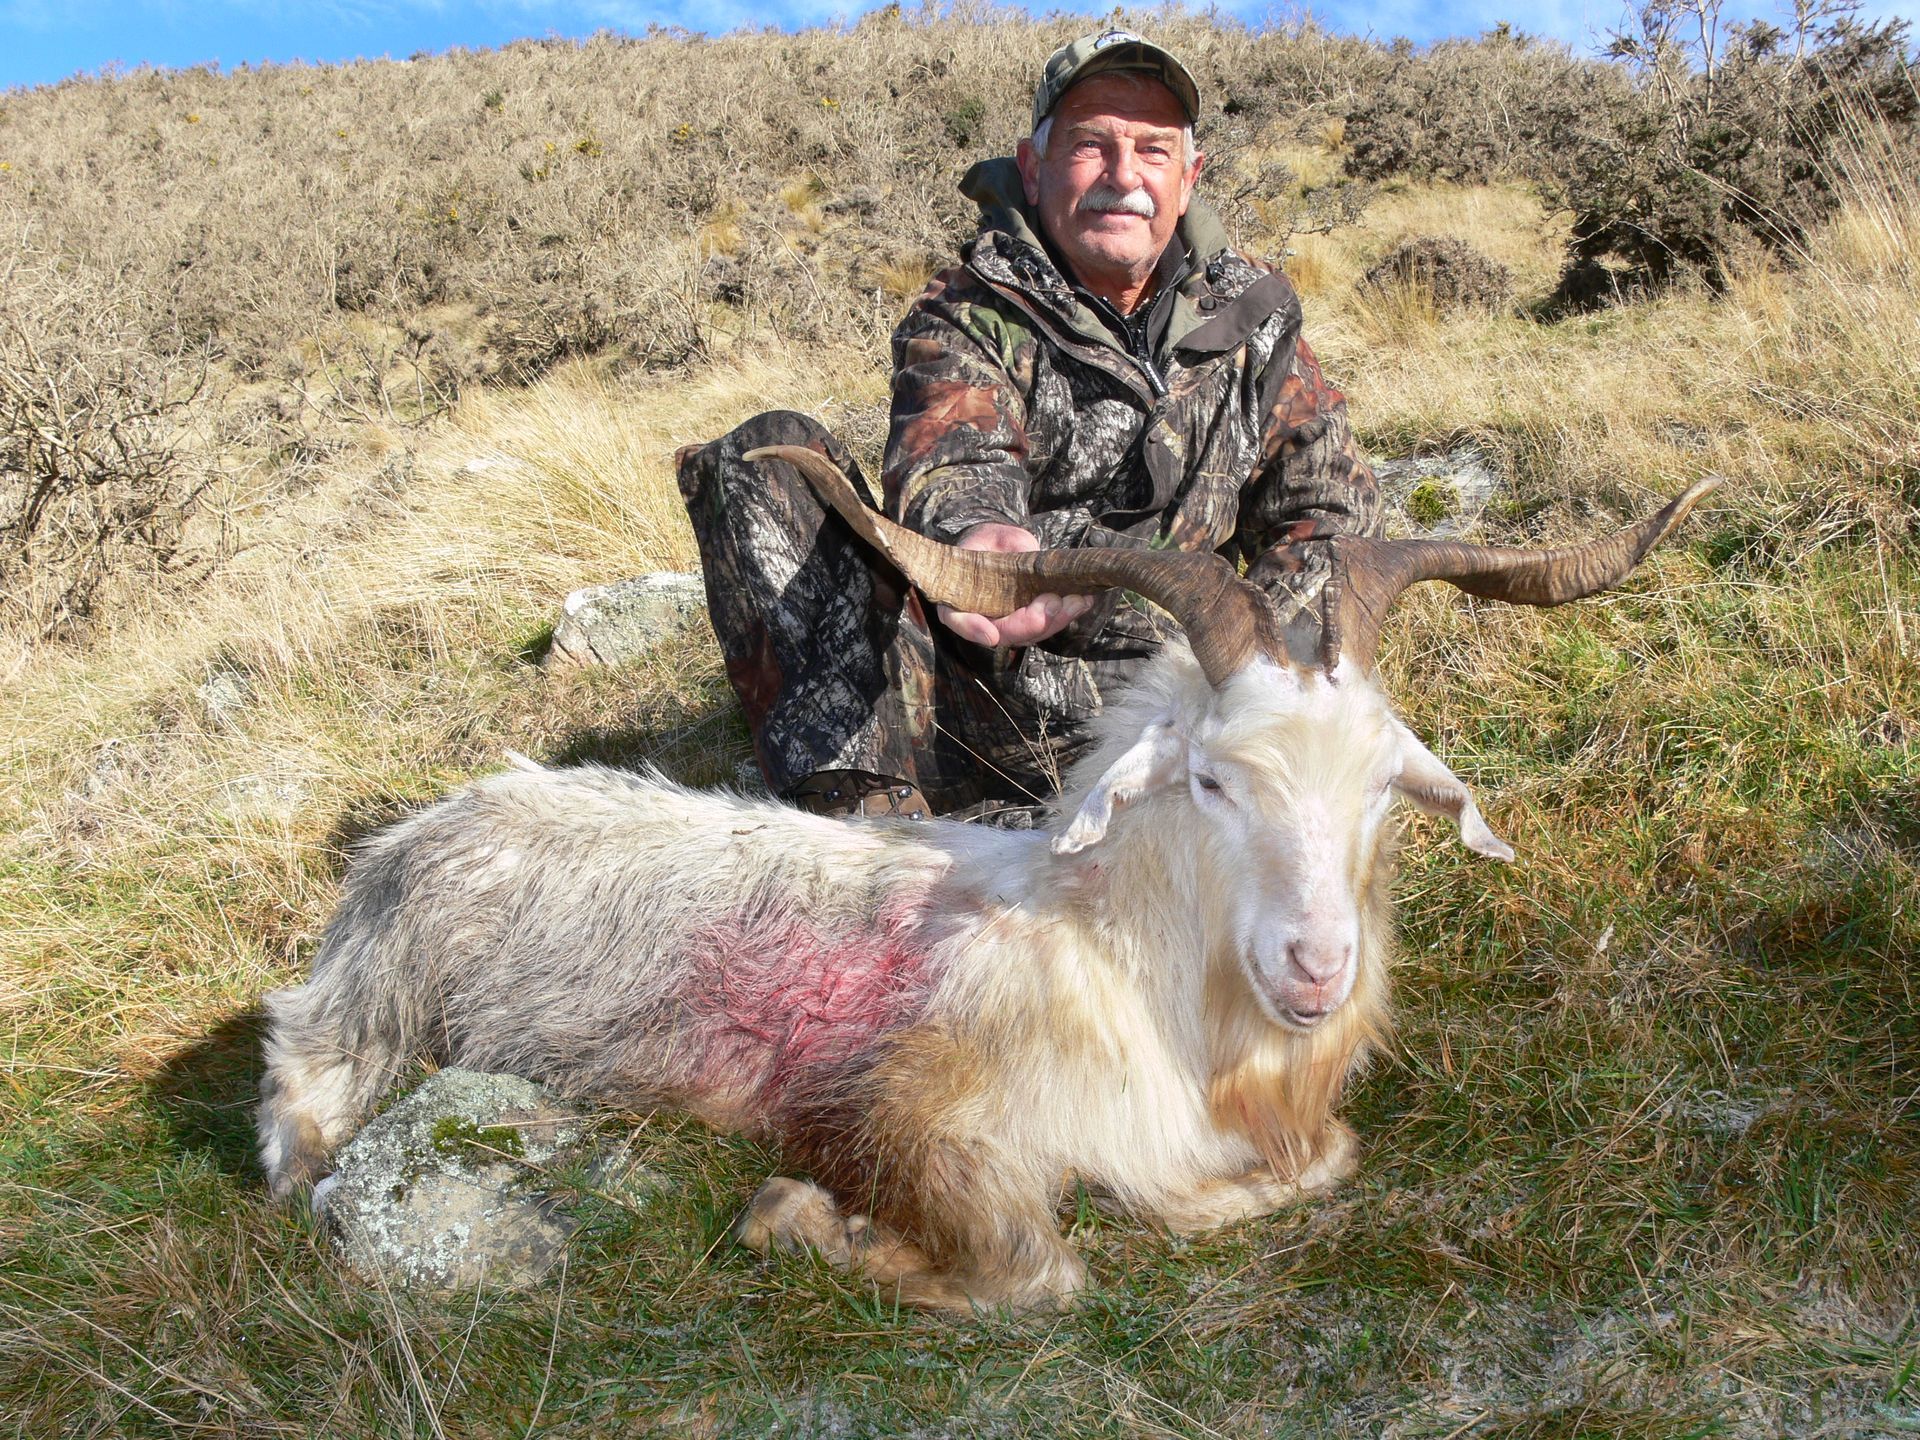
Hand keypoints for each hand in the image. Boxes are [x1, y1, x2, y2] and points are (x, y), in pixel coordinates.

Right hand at [935, 523, 1094, 647]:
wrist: (1000, 547)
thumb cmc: (989, 541)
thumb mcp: (992, 537)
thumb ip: (1004, 549)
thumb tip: (1025, 561)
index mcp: (959, 598)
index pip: (958, 620)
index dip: (973, 629)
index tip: (990, 635)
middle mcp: (980, 618)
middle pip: (1003, 633)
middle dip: (1031, 623)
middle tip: (1054, 603)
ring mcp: (1006, 623)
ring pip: (1029, 634)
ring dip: (1056, 621)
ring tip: (1077, 601)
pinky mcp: (1028, 621)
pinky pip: (1046, 625)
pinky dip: (1066, 615)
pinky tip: (1083, 600)